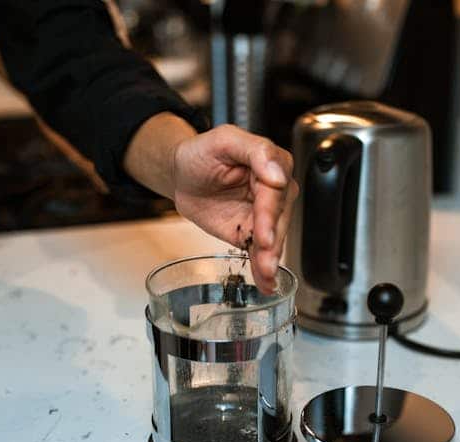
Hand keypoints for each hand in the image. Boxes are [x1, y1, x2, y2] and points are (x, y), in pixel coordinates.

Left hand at [170, 125, 297, 293]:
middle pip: (278, 219)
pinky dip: (263, 269)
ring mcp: (263, 214)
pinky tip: (266, 283)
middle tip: (267, 259)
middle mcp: (273, 191)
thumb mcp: (224, 140)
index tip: (264, 232)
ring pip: (272, 239)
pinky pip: (260, 251)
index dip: (270, 213)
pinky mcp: (251, 232)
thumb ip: (255, 151)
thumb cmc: (201, 153)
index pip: (275, 191)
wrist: (181, 175)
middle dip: (272, 242)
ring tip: (266, 276)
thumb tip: (278, 173)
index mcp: (272, 164)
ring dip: (270, 260)